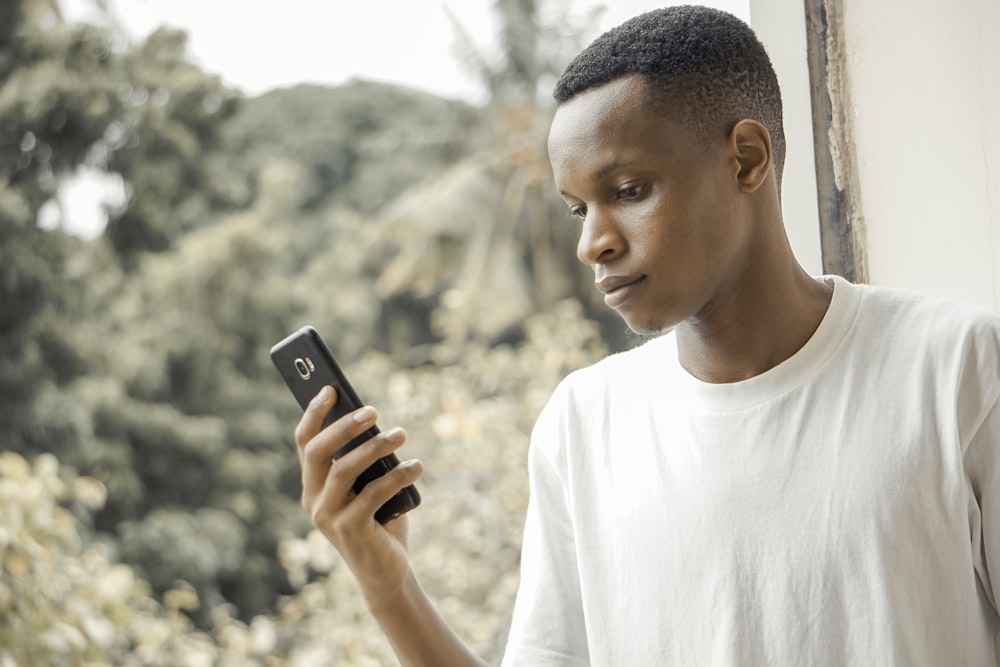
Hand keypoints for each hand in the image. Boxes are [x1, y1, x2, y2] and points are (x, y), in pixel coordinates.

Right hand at [294, 385, 423, 604]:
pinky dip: (398, 476)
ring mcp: (327, 517)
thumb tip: (376, 422)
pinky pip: (373, 493)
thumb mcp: (369, 486)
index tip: (331, 388)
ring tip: (402, 433)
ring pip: (344, 469)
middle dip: (344, 426)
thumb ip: (367, 462)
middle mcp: (313, 500)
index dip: (314, 413)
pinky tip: (418, 467)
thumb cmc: (380, 521)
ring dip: (375, 446)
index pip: (305, 442)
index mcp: (313, 485)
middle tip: (374, 410)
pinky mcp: (349, 530)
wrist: (387, 572)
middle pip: (318, 451)